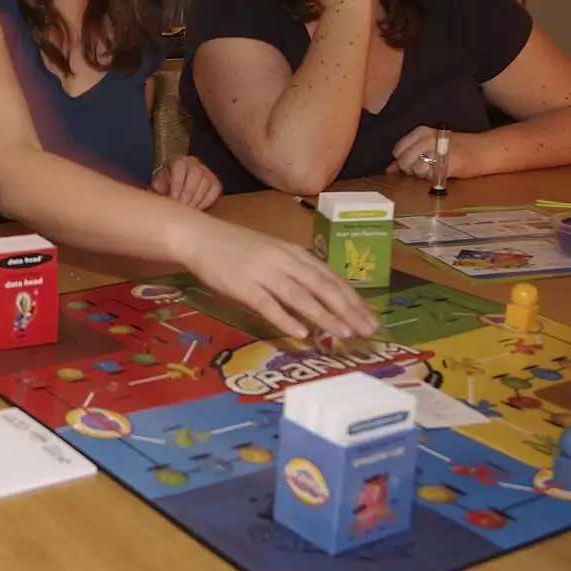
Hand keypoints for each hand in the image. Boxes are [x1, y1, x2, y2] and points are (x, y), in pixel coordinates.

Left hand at [151, 155, 221, 209]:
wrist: (174, 185)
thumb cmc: (165, 185)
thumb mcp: (158, 184)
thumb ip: (159, 186)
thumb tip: (163, 192)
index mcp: (177, 160)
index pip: (179, 166)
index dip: (177, 184)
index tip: (173, 199)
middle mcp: (193, 162)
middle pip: (196, 174)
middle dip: (188, 194)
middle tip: (182, 207)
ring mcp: (206, 171)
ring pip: (206, 183)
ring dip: (196, 200)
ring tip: (188, 210)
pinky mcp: (214, 181)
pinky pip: (215, 191)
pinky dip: (206, 201)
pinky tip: (197, 208)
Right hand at [179, 217, 378, 340]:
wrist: (199, 236)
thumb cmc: (236, 248)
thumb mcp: (272, 255)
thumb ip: (294, 273)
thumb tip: (321, 301)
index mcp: (294, 253)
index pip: (331, 277)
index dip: (353, 299)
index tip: (371, 318)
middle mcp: (284, 260)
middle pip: (322, 286)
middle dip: (348, 309)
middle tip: (368, 331)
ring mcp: (263, 272)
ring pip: (300, 295)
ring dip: (324, 315)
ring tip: (344, 334)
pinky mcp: (242, 285)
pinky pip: (267, 304)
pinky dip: (284, 318)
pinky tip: (300, 333)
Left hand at [389, 127, 481, 179]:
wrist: (486, 150)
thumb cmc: (458, 148)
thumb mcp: (431, 145)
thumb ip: (409, 154)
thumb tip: (389, 168)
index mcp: (422, 131)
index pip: (398, 149)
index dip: (403, 159)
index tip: (415, 160)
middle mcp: (427, 139)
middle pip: (404, 161)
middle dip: (410, 169)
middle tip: (425, 167)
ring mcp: (437, 151)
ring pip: (415, 170)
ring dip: (422, 174)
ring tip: (436, 168)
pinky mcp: (446, 164)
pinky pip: (429, 176)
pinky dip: (432, 178)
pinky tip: (441, 172)